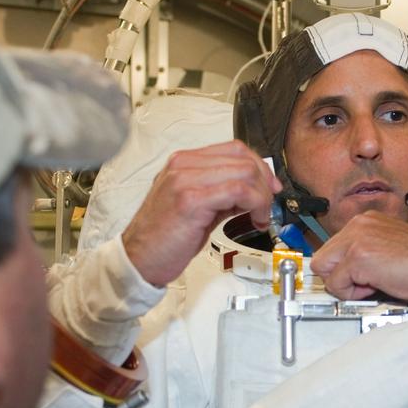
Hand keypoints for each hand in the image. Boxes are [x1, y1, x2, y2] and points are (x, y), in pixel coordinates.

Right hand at [121, 141, 280, 286]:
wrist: (138, 258)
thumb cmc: (162, 237)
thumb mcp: (196, 207)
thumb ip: (222, 194)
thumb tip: (253, 191)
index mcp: (183, 162)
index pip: (234, 149)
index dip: (260, 166)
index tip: (269, 187)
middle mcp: (183, 165)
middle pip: (242, 157)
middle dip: (265, 182)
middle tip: (268, 205)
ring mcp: (185, 179)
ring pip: (244, 171)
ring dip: (262, 196)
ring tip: (260, 216)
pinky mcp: (191, 200)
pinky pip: (238, 190)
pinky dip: (256, 204)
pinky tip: (255, 220)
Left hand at [310, 212, 407, 301]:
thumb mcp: (391, 247)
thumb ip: (368, 252)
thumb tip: (350, 272)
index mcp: (367, 221)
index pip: (333, 247)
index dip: (342, 268)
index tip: (353, 279)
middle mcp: (359, 226)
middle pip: (323, 258)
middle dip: (339, 277)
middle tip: (364, 285)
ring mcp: (357, 240)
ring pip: (325, 270)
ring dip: (345, 285)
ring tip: (372, 285)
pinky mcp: (358, 257)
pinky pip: (337, 284)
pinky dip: (352, 294)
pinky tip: (376, 287)